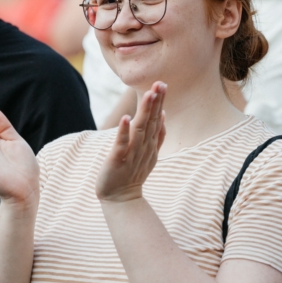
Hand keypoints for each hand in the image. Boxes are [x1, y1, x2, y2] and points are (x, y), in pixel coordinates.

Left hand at [96, 82, 165, 202]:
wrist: (122, 199)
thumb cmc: (133, 173)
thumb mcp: (150, 152)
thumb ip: (158, 135)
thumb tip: (164, 113)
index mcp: (151, 144)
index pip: (158, 119)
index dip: (160, 102)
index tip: (163, 84)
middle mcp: (144, 147)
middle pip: (152, 122)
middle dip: (156, 102)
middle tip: (160, 84)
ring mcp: (132, 153)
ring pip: (140, 130)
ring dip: (145, 112)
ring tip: (149, 95)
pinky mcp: (118, 160)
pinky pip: (121, 144)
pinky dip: (123, 131)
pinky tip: (125, 118)